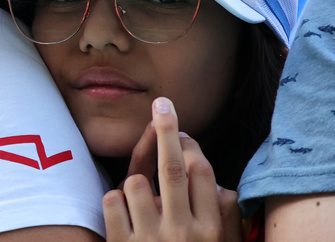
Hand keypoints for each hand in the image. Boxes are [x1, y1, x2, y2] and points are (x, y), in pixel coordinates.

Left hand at [104, 97, 242, 241]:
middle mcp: (182, 232)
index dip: (191, 148)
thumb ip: (222, 218)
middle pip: (173, 167)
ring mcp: (150, 238)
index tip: (182, 132)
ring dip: (136, 185)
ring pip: (136, 182)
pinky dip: (115, 202)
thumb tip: (220, 183)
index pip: (203, 174)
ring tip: (143, 207)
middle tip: (163, 104)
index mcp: (210, 232)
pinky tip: (125, 218)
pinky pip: (111, 199)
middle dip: (167, 131)